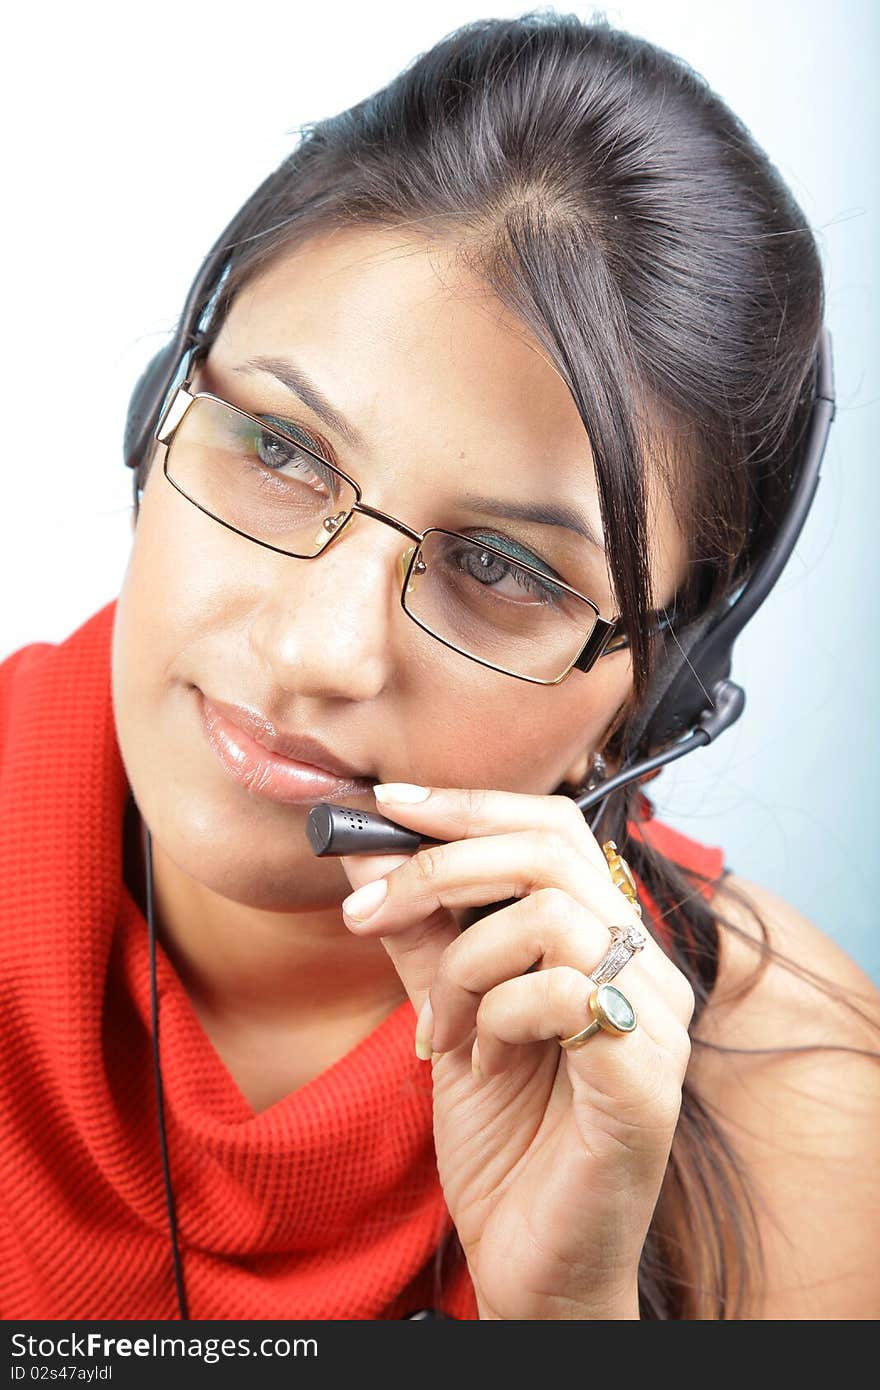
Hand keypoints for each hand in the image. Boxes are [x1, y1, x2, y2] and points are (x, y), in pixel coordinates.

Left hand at [338, 785, 694, 1319]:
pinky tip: (484, 1063)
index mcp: (603, 943)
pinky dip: (498, 1016)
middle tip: (368, 910)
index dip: (470, 805)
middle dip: (442, 865)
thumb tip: (368, 856)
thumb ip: (422, 937)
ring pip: (549, 913)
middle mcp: (642, 968)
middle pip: (550, 849)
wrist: (534, 1264)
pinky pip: (564, 992)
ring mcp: (654, 1020)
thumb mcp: (448, 1017)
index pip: (552, 827)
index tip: (387, 802)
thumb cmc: (507, 1142)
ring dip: (464, 965)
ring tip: (441, 1030)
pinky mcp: (647, 1078)